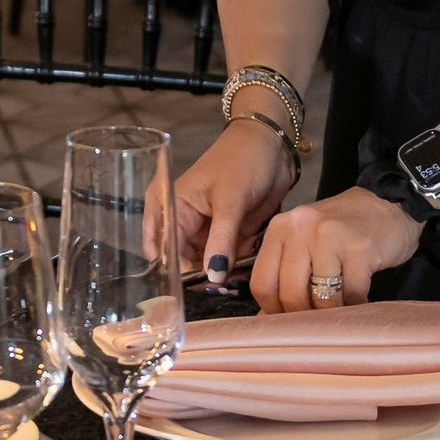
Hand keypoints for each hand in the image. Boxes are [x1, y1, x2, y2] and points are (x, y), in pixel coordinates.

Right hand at [176, 118, 297, 284]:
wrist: (275, 147)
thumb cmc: (243, 161)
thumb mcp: (230, 199)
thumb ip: (221, 240)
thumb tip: (212, 278)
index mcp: (171, 207)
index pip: (165, 251)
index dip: (176, 274)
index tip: (196, 292)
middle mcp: (184, 223)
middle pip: (184, 263)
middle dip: (202, 279)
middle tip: (222, 290)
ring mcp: (208, 232)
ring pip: (207, 266)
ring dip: (221, 278)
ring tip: (236, 284)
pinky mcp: (229, 237)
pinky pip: (227, 262)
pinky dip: (235, 271)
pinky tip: (245, 276)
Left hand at [248, 186, 421, 311]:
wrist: (387, 209)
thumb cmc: (340, 234)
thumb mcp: (304, 244)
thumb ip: (283, 275)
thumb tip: (266, 321)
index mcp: (280, 228)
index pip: (262, 283)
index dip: (273, 311)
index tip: (288, 318)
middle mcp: (301, 228)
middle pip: (290, 294)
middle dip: (305, 316)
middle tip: (319, 317)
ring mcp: (331, 236)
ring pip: (321, 298)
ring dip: (333, 311)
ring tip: (341, 305)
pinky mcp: (360, 248)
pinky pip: (352, 294)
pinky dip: (356, 304)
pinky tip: (359, 298)